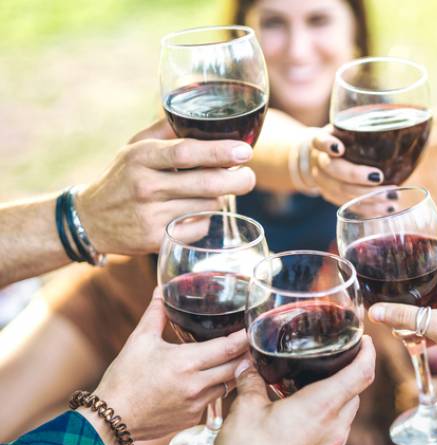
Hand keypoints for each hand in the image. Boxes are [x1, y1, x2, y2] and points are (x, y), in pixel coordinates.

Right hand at [76, 120, 255, 254]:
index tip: (245, 151)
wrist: (90, 220)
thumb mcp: (135, 147)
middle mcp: (146, 186)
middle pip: (205, 184)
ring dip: (218, 198)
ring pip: (207, 206)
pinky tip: (192, 212)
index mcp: (141, 157)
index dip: (219, 152)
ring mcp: (151, 215)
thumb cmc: (122, 177)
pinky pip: (199, 227)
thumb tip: (201, 115)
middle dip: (237, 180)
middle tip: (250, 176)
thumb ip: (165, 129)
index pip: (186, 152)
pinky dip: (204, 219)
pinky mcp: (157, 239)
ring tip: (209, 192)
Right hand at [93, 289, 247, 440]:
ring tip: (235, 358)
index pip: (228, 348)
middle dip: (246, 354)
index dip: (244, 337)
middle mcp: (196, 385)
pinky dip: (214, 389)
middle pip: (237, 367)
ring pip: (228, 385)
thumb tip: (161, 290)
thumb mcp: (140, 341)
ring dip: (233, 372)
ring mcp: (196, 404)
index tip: (253, 328)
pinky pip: (213, 401)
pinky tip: (208, 380)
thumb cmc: (124, 378)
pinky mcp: (192, 418)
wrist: (110, 420)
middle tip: (252, 342)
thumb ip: (156, 313)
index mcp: (185, 362)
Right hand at [206, 336, 375, 444]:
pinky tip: (300, 421)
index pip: (362, 373)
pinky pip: (334, 436)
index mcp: (322, 406)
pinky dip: (325, 422)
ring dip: (334, 400)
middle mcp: (335, 428)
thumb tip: (249, 365)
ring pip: (345, 415)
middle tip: (329, 361)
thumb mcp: (245, 409)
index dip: (368, 352)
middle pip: (355, 393)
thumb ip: (252, 381)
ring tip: (308, 390)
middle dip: (347, 374)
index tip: (366, 340)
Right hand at [309, 126, 392, 204]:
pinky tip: (386, 209)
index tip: (339, 148)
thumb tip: (403, 118)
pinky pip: (348, 205)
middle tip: (379, 177)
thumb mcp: (343, 129)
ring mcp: (323, 182)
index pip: (320, 141)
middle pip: (334, 171)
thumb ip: (361, 127)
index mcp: (320, 142)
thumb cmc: (339, 139)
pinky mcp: (331, 196)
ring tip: (392, 196)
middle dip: (357, 176)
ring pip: (342, 191)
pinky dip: (368, 209)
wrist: (314, 158)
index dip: (328, 145)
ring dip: (368, 196)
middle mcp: (320, 162)